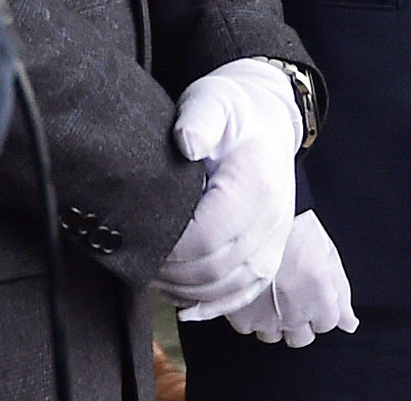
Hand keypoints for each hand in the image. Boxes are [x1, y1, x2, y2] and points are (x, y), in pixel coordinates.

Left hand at [151, 59, 302, 319]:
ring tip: (152, 278)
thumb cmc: (232, 109)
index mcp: (255, 185)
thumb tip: (187, 142)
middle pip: (217, 267)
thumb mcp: (213, 101)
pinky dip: (216, 306)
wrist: (267, 117)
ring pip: (229, 286)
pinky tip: (186, 309)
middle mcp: (271, 220)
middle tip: (136, 261)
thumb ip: (199, 120)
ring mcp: (274, 239)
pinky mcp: (270, 251)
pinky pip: (247, 291)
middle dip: (172, 272)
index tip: (140, 241)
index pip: (210, 235)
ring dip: (188, 291)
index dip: (171, 248)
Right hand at [224, 212, 358, 346]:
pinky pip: (247, 327)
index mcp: (319, 299)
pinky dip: (249, 315)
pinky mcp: (239, 312)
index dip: (319, 307)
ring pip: (272, 335)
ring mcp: (265, 316)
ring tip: (268, 294)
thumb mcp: (327, 255)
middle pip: (301, 337)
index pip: (326, 324)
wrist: (255, 211)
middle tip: (289, 295)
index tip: (310, 292)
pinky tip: (252, 294)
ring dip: (272, 319)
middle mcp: (294, 313)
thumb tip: (349, 323)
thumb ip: (341, 294)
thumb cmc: (294, 227)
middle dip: (298, 319)